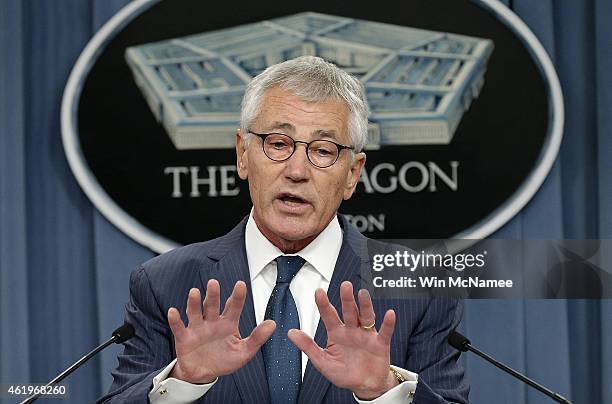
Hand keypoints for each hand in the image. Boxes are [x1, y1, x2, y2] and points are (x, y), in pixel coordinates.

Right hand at [167, 280, 274, 383]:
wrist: (204, 375)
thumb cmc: (224, 360)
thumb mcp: (244, 352)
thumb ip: (257, 338)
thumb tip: (272, 323)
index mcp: (228, 323)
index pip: (233, 306)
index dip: (237, 296)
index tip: (240, 284)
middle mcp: (212, 322)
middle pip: (212, 305)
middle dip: (213, 294)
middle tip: (213, 283)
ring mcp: (198, 328)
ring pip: (195, 312)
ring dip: (194, 302)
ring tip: (194, 292)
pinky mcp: (184, 338)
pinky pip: (179, 328)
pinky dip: (175, 320)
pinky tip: (173, 311)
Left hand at [288, 281, 397, 399]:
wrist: (364, 386)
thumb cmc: (343, 373)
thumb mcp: (322, 361)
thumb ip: (308, 346)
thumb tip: (290, 332)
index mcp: (336, 333)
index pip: (329, 315)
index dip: (324, 304)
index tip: (319, 292)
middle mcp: (351, 330)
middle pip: (349, 311)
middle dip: (347, 299)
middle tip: (345, 285)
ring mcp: (366, 335)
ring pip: (366, 317)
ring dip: (365, 305)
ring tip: (363, 293)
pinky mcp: (380, 344)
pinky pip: (384, 332)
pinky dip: (388, 323)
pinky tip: (389, 314)